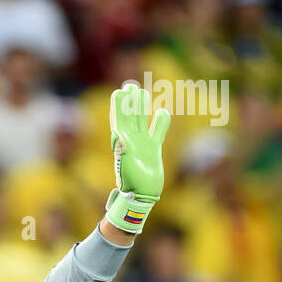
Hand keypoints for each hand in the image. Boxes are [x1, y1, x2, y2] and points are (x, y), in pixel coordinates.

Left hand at [105, 83, 170, 234]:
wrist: (143, 195)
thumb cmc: (132, 182)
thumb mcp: (125, 164)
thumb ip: (122, 148)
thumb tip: (118, 134)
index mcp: (121, 142)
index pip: (119, 119)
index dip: (118, 106)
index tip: (119, 92)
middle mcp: (131, 140)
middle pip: (129, 116)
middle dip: (129, 102)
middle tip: (130, 86)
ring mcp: (142, 144)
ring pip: (142, 120)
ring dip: (141, 107)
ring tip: (141, 92)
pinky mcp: (154, 149)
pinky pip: (158, 131)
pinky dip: (161, 122)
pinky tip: (163, 111)